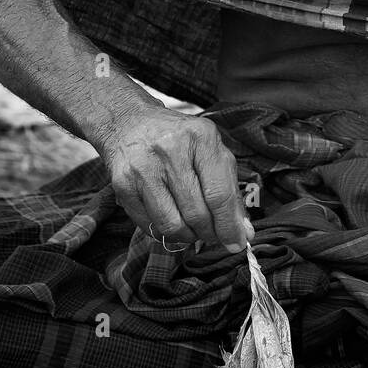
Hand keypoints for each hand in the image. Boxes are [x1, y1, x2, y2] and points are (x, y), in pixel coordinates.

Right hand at [103, 108, 253, 252]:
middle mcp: (171, 150)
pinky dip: (165, 232)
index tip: (237, 243)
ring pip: (172, 225)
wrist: (130, 123)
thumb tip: (243, 232)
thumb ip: (229, 190)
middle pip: (197, 213)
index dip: (229, 225)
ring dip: (188, 236)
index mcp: (201, 137)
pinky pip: (149, 225)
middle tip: (214, 235)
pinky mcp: (123, 185)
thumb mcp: (211, 151)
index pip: (219, 193)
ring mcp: (144, 168)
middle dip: (210, 233)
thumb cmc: (179, 140)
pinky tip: (171, 219)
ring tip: (193, 229)